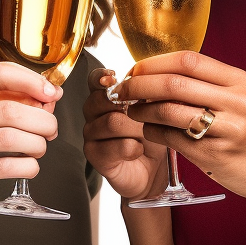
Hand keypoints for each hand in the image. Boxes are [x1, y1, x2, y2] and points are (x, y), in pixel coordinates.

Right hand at [0, 62, 61, 228]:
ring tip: (41, 148)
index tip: (51, 94)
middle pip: (8, 109)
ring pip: (8, 137)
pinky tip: (31, 166)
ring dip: (36, 143)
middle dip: (41, 119)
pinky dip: (26, 166)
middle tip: (52, 129)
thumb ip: (6, 104)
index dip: (30, 81)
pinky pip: (1, 166)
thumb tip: (50, 96)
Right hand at [82, 68, 167, 200]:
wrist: (154, 168)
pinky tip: (139, 150)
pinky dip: (133, 148)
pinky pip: (115, 146)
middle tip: (147, 114)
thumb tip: (150, 81)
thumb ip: (147, 93)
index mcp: (104, 95)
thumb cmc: (153, 132)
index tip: (114, 77)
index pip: (95, 79)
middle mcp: (93, 112)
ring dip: (136, 129)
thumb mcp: (155, 108)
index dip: (102, 77)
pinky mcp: (94, 155)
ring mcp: (91, 133)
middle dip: (130, 106)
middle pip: (102, 99)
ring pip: (112, 122)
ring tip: (146, 135)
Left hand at [123, 51, 245, 209]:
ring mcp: (226, 130)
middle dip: (139, 84)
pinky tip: (147, 131)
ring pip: (169, 111)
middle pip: (173, 83)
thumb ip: (208, 83)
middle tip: (122, 89)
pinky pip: (173, 139)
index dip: (154, 63)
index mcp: (238, 80)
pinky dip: (153, 132)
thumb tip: (160, 73)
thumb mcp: (242, 96)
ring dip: (141, 109)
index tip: (135, 69)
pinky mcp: (216, 156)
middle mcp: (234, 101)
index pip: (187, 59)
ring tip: (131, 110)